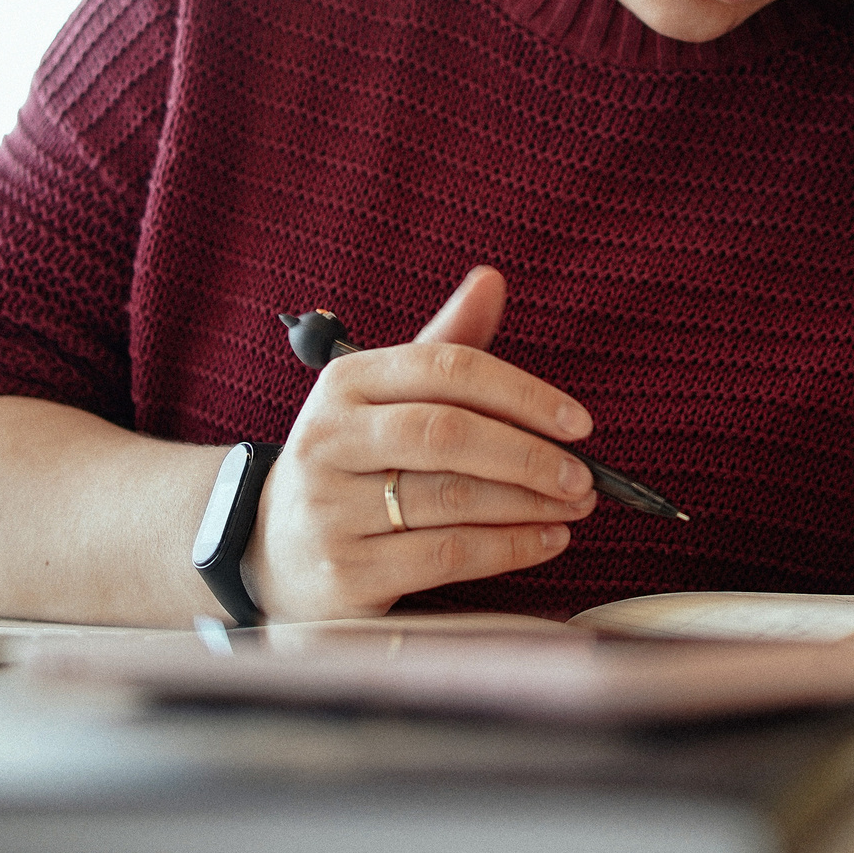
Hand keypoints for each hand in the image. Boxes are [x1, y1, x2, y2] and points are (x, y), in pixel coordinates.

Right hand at [249, 266, 595, 621]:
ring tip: (576, 506)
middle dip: (529, 455)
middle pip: (449, 434)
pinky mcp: (345, 571)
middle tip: (583, 475)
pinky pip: (445, 556)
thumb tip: (491, 280)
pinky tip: (545, 539)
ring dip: (529, 504)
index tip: (578, 422)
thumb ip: (444, 344)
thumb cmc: (353, 462)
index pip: (446, 369)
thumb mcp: (384, 397)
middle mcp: (328, 440)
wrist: (270, 550)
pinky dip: (507, 547)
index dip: (522, 393)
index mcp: (344, 383)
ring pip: (453, 499)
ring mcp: (331, 509)